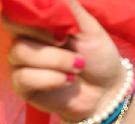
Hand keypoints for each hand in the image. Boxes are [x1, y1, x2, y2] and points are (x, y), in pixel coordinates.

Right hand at [3, 0, 124, 122]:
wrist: (109, 91)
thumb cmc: (99, 57)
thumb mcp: (89, 27)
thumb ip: (68, 7)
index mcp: (38, 23)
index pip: (16, 9)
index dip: (31, 12)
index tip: (56, 23)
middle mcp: (25, 39)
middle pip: (12, 25)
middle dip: (43, 34)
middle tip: (66, 42)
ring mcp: (22, 63)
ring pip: (21, 52)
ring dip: (56, 60)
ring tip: (78, 66)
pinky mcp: (23, 86)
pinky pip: (24, 77)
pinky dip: (51, 78)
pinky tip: (68, 80)